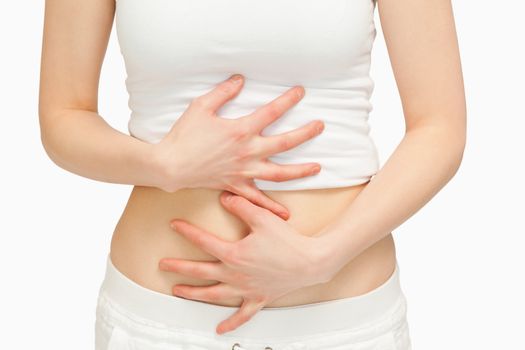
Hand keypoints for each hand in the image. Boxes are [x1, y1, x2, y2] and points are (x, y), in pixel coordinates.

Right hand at [150, 74, 324, 219]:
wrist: (170, 164)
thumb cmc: (184, 135)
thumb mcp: (201, 106)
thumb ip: (223, 92)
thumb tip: (240, 80)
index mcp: (241, 130)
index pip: (272, 112)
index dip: (288, 100)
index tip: (301, 92)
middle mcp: (248, 151)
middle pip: (285, 142)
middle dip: (306, 133)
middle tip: (321, 126)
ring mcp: (244, 171)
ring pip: (280, 172)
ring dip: (300, 170)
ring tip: (317, 168)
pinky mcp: (236, 185)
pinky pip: (258, 199)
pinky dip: (272, 207)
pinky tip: (285, 213)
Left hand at [158, 191, 330, 334]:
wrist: (310, 261)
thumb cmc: (288, 240)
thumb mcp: (263, 218)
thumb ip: (241, 206)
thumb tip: (224, 196)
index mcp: (234, 254)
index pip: (204, 242)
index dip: (187, 232)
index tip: (174, 225)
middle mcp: (235, 275)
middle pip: (201, 272)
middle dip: (179, 268)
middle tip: (162, 265)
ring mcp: (245, 290)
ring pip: (214, 295)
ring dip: (194, 294)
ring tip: (178, 291)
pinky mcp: (258, 299)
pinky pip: (242, 315)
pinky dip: (231, 323)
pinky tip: (220, 329)